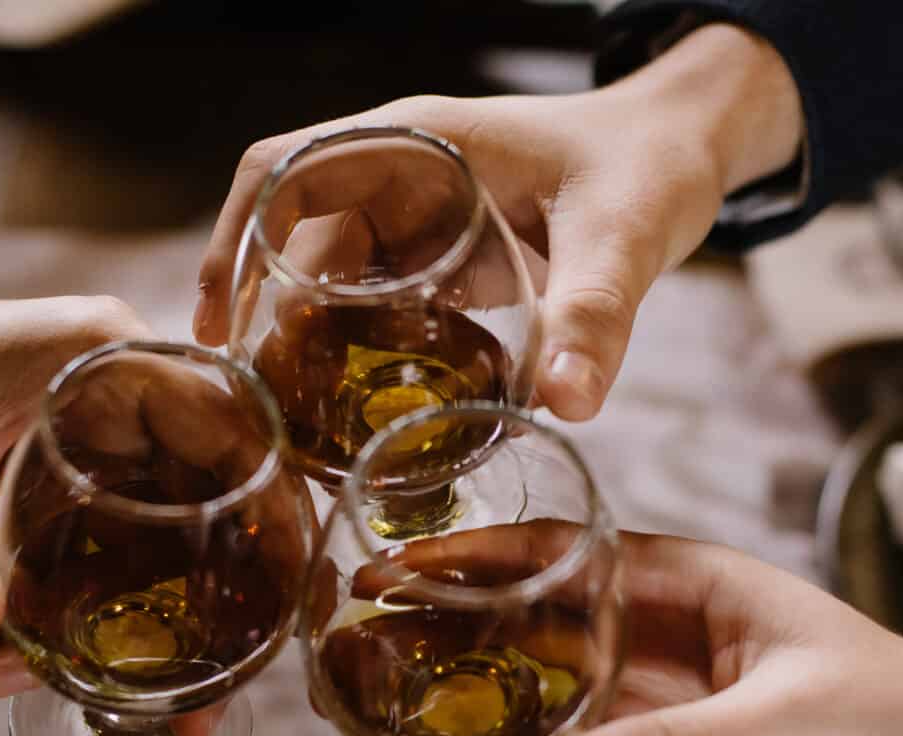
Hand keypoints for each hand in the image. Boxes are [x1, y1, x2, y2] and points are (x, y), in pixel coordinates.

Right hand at [195, 24, 802, 419]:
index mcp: (418, 143)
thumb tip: (569, 406)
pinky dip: (360, 354)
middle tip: (262, 408)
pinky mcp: (448, 262)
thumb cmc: (651, 163)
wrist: (687, 152)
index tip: (215, 321)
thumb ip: (596, 312)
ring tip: (298, 424)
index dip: (233, 238)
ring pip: (334, 282)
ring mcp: (424, 222)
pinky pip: (381, 307)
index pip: (286, 172)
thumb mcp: (624, 232)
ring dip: (311, 344)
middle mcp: (405, 179)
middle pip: (296, 243)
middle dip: (267, 318)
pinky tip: (360, 413)